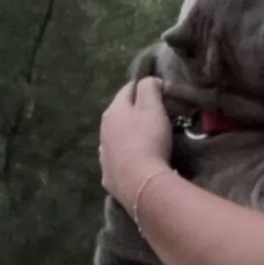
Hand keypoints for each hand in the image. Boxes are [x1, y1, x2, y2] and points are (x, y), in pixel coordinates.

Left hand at [99, 76, 172, 204]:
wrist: (141, 183)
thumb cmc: (148, 140)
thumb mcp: (152, 107)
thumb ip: (149, 87)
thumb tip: (149, 81)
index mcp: (113, 111)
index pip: (127, 90)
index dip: (144, 87)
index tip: (160, 92)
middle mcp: (103, 131)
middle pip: (121, 115)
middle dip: (137, 113)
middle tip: (157, 118)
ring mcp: (104, 155)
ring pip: (117, 138)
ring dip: (130, 136)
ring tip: (147, 142)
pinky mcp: (108, 176)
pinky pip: (118, 161)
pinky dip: (127, 157)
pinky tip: (137, 162)